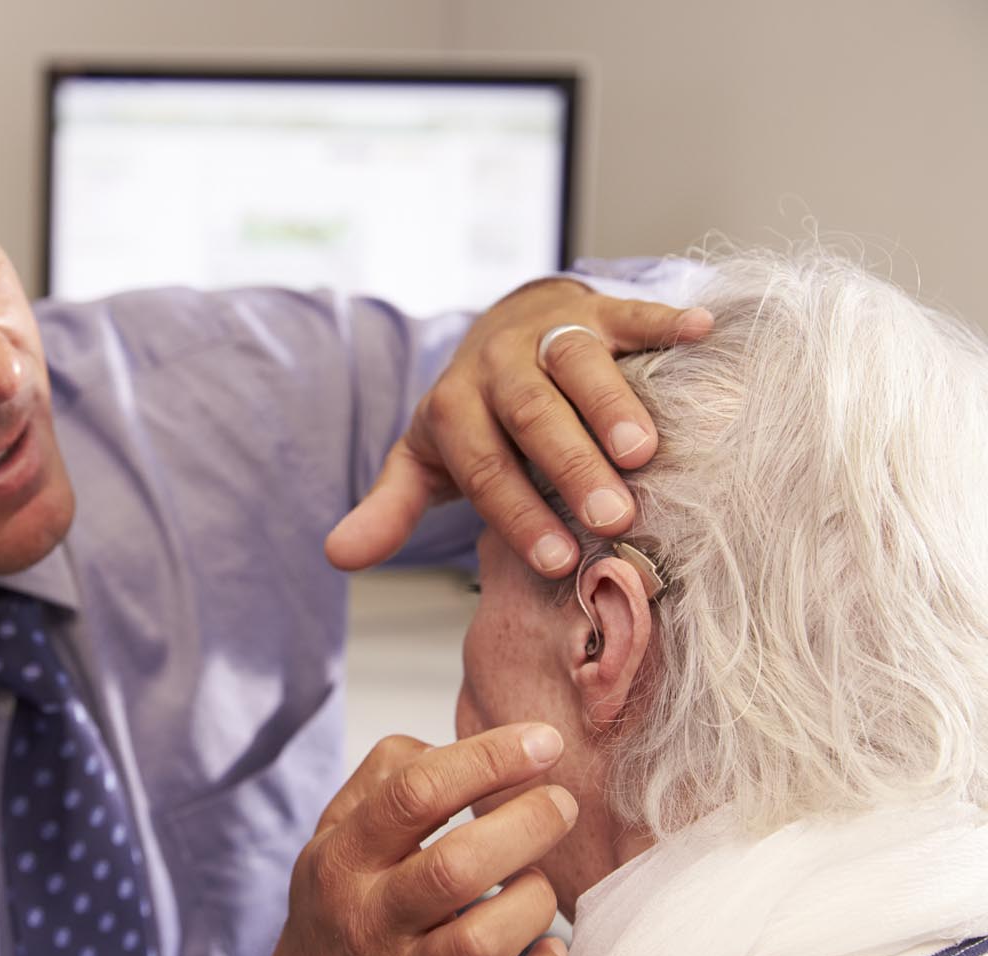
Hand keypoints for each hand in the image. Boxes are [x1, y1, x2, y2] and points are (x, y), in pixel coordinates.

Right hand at [221, 724, 576, 955]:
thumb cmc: (334, 915)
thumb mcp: (332, 834)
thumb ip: (386, 776)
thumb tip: (460, 746)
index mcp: (344, 859)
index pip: (414, 794)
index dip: (487, 759)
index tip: (540, 742)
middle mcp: (370, 919)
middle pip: (457, 867)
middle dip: (528, 824)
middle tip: (561, 803)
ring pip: (486, 941)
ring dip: (534, 899)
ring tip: (538, 880)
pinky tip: (548, 949)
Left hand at [324, 278, 713, 576]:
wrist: (500, 332)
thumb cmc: (473, 418)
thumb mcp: (425, 460)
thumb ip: (389, 506)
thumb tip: (337, 556)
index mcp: (454, 407)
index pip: (484, 466)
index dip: (517, 514)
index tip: (556, 563)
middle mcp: (498, 365)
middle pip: (532, 414)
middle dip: (569, 465)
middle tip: (611, 518)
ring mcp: (549, 332)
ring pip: (578, 362)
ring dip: (612, 403)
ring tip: (644, 452)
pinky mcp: (596, 307)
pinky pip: (631, 312)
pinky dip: (665, 321)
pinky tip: (704, 333)